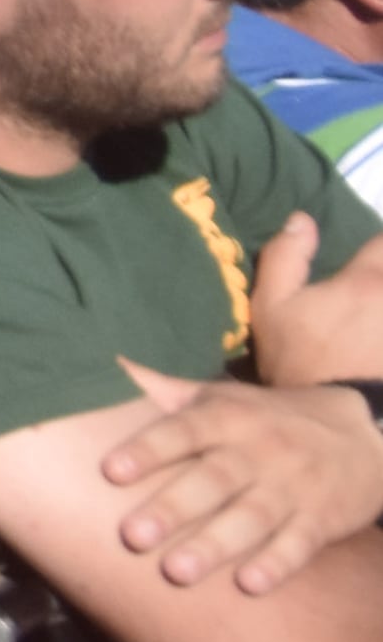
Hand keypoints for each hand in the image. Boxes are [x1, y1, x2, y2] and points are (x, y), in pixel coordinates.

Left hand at [102, 359, 382, 592]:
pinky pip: (299, 544)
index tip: (110, 471)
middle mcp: (259, 451)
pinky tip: (250, 585)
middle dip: (173, 508)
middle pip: (213, 480)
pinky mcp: (322, 520)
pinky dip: (276, 564)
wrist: (368, 436)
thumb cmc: (269, 419)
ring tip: (176, 573)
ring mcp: (293, 487)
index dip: (148, 449)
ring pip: (252, 518)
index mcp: (228, 418)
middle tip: (132, 537)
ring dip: (215, 545)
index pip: (183, 430)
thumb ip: (165, 390)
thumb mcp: (223, 398)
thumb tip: (104, 361)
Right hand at [248, 214, 382, 388]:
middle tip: (370, 287)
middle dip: (382, 272)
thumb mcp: (271, 310)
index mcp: (366, 280)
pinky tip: (380, 347)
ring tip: (374, 320)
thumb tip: (302, 219)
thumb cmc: (303, 364)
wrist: (346, 422)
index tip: (368, 258)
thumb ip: (285, 258)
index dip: (378, 246)